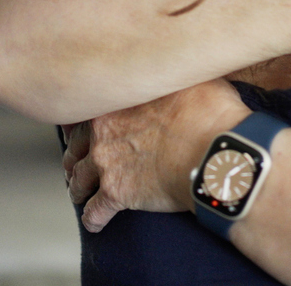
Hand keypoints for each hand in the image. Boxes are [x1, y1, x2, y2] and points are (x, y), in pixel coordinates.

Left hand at [63, 79, 251, 232]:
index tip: (81, 127)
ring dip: (78, 186)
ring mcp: (106, 164)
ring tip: (80, 192)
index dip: (82, 121)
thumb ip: (175, 75)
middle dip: (75, 155)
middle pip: (76, 146)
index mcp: (117, 102)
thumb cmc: (210, 114)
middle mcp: (103, 132)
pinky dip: (93, 218)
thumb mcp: (194, 78)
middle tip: (76, 160)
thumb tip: (185, 68)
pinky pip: (95, 211)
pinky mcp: (116, 194)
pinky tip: (95, 222)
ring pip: (78, 178)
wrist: (215, 151)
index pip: (85, 109)